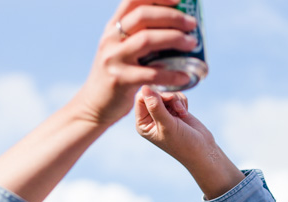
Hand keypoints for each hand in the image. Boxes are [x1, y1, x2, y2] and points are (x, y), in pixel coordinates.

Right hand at [74, 0, 197, 128]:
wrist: (95, 106)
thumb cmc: (117, 77)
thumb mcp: (121, 51)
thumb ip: (138, 38)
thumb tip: (176, 29)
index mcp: (113, 28)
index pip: (134, 1)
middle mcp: (111, 39)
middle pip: (143, 16)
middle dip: (172, 17)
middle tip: (192, 24)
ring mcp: (114, 58)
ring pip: (146, 40)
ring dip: (174, 39)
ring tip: (192, 44)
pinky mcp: (120, 80)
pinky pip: (151, 74)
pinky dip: (172, 74)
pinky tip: (186, 76)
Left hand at [134, 85, 244, 198]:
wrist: (202, 150)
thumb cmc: (183, 143)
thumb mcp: (167, 125)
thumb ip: (155, 106)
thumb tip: (145, 87)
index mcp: (143, 124)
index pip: (140, 99)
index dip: (152, 94)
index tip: (166, 99)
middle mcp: (150, 118)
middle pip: (153, 93)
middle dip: (167, 97)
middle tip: (177, 107)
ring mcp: (163, 113)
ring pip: (166, 93)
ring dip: (176, 99)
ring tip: (182, 112)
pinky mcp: (174, 110)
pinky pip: (175, 95)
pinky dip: (182, 101)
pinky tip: (185, 113)